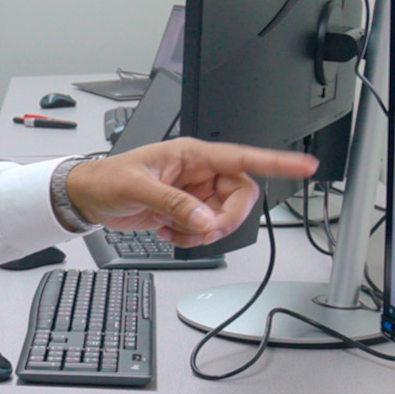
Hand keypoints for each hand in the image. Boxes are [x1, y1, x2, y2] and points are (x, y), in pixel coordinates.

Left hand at [66, 138, 318, 248]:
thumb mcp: (138, 188)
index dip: (276, 162)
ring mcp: (194, 194)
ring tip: (176, 230)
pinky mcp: (187, 212)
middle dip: (225, 217)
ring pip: (224, 217)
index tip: (305, 166)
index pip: (243, 157)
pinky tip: (169, 232)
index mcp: (193, 154)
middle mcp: (199, 173)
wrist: (89, 198)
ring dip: (205, 232)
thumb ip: (175, 204)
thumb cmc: (107, 179)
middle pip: (240, 196)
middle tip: (201, 229)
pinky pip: (207, 230)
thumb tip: (206, 220)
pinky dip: (192, 239)